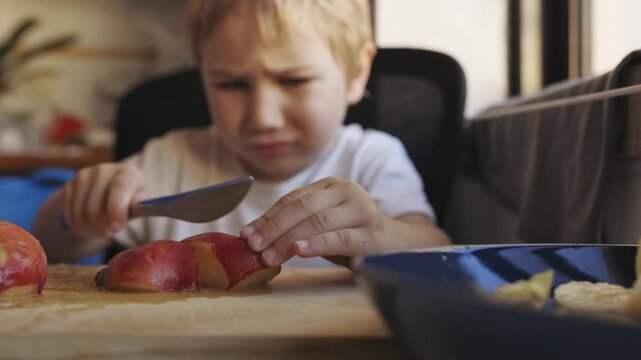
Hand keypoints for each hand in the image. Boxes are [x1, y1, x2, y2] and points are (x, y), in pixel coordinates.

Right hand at [62, 162, 145, 239]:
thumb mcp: (140, 203)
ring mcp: (83, 176)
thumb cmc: (130, 200)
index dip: (116, 208)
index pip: (119, 187)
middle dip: (100, 228)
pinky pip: (69, 214)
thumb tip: (135, 202)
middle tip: (108, 234)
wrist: (111, 191)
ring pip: (79, 213)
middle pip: (95, 206)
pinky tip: (88, 227)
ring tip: (99, 232)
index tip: (116, 228)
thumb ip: (139, 204)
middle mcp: (103, 170)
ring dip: (88, 229)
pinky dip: (78, 226)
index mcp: (127, 172)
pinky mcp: (69, 185)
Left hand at [240, 177, 388, 265]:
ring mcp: (361, 210)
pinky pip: (341, 237)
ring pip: (318, 222)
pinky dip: (318, 243)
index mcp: (331, 186)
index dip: (267, 217)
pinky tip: (300, 250)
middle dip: (273, 227)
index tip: (246, 234)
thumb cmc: (353, 234)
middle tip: (253, 245)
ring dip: (289, 239)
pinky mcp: (372, 233)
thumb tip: (255, 236)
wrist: (398, 245)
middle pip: (302, 207)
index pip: (292, 199)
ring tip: (269, 255)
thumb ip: (297, 224)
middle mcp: (346, 191)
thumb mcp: (324, 224)